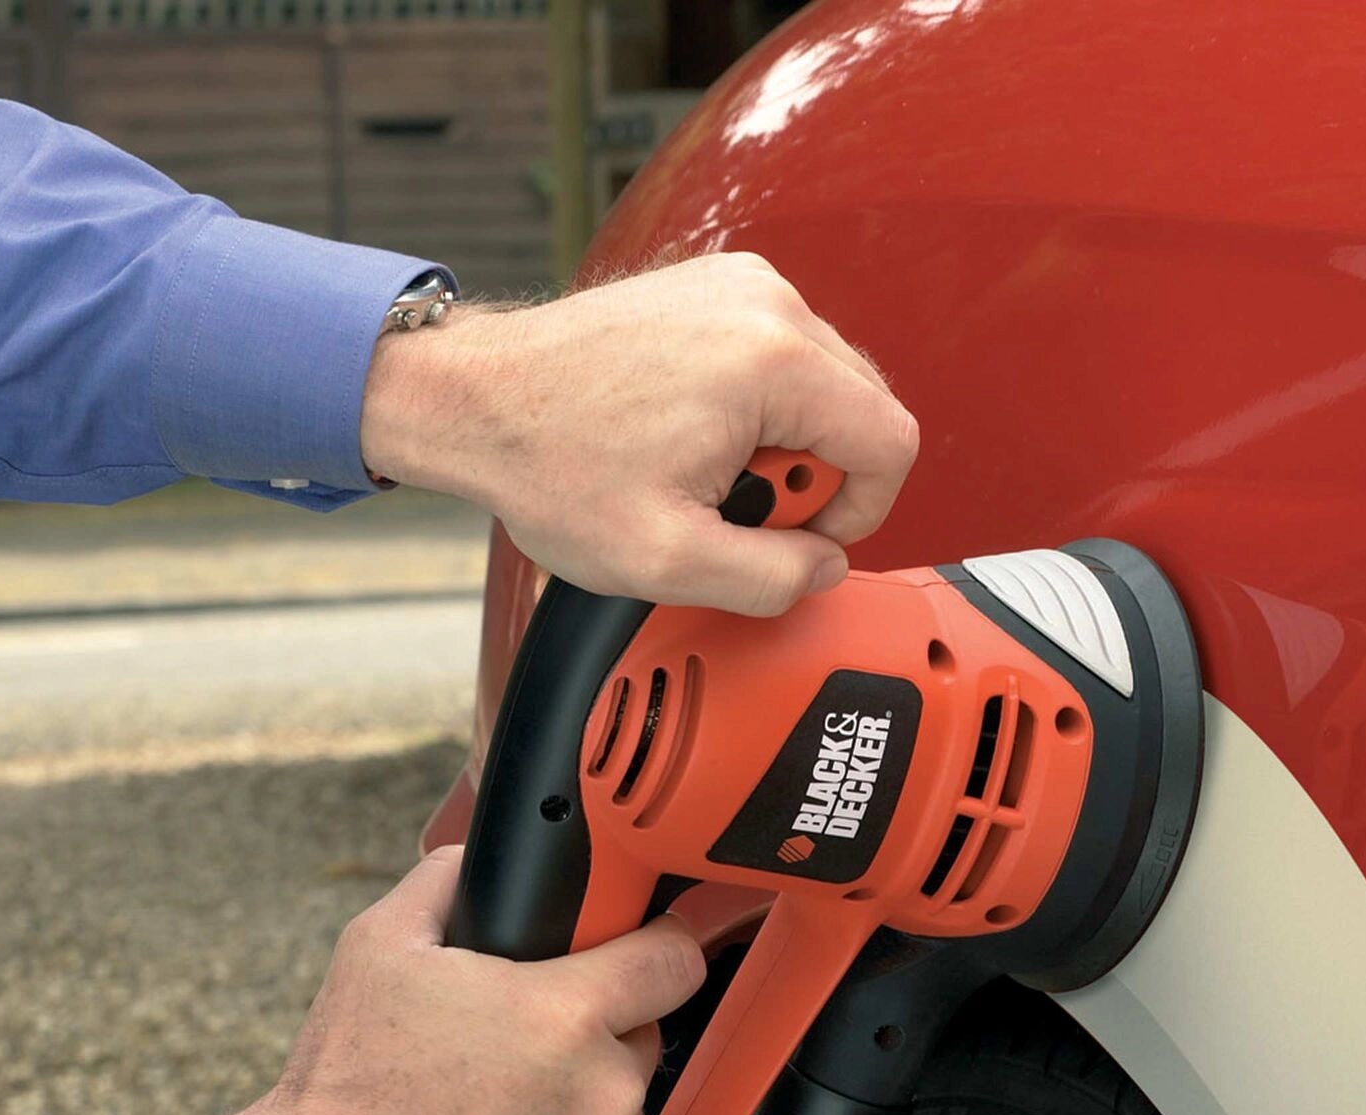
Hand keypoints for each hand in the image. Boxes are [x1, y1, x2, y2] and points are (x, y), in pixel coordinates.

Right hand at [161, 847, 704, 1114]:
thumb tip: (480, 863)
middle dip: (594, 1031)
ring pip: (618, 1110)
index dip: (657, 944)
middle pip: (642, 1037)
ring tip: (495, 1107)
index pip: (675, 959)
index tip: (642, 949)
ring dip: (578, 1102)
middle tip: (518, 1042)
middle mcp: (601, 1093)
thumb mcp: (380, 944)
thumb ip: (448, 882)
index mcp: (566, 1015)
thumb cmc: (345, 1083)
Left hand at [359, 251, 919, 614]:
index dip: (862, 511)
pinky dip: (760, 407)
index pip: (891, 442)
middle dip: (819, 475)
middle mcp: (767, 303)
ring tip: (711, 470)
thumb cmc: (552, 465)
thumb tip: (823, 567)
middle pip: (864, 408)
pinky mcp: (715, 285)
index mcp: (772, 361)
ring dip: (788, 442)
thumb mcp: (670, 561)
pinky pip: (784, 356)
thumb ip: (773, 578)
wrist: (474, 401)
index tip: (803, 537)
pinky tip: (698, 435)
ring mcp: (740, 284)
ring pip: (827, 383)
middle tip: (742, 508)